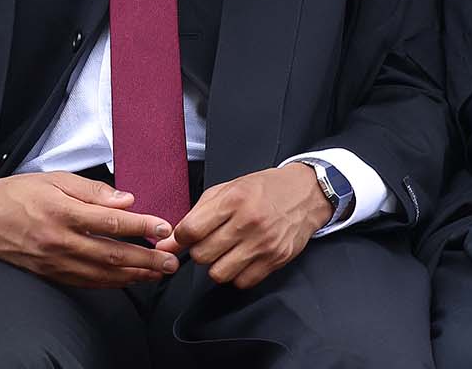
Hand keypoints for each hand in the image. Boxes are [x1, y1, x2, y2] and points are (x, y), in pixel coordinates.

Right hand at [0, 172, 180, 288]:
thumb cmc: (19, 192)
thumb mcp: (55, 179)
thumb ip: (93, 191)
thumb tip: (126, 200)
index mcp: (62, 211)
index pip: (110, 222)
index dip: (141, 226)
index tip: (163, 227)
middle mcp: (59, 240)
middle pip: (111, 254)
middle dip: (146, 259)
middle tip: (171, 261)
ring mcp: (54, 261)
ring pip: (101, 273)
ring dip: (134, 275)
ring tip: (158, 273)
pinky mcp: (50, 273)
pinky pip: (86, 281)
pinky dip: (111, 283)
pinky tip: (128, 280)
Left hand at [157, 164, 331, 289]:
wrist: (306, 193)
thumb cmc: (263, 189)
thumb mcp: (227, 191)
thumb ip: (194, 216)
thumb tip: (165, 245)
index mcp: (233, 199)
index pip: (190, 231)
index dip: (183, 237)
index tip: (189, 235)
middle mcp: (248, 222)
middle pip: (202, 255)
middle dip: (200, 251)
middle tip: (211, 241)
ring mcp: (263, 243)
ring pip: (219, 274)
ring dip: (217, 265)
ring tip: (226, 252)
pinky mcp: (276, 259)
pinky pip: (242, 282)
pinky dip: (237, 274)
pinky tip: (243, 259)